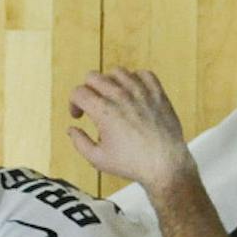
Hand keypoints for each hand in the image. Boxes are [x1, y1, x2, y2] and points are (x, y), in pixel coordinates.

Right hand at [67, 69, 193, 190]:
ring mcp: (141, 92)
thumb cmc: (132, 164)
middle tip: (93, 105)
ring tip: (112, 98)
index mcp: (104, 111)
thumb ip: (80, 142)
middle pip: (93, 77)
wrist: (165, 165)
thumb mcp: (97, 159)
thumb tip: (71, 129)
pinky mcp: (158, 94)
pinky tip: (133, 92)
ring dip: (110, 83)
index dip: (73, 103)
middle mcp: (121, 96)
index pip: (78, 92)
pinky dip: (136, 79)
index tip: (79, 115)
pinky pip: (144, 74)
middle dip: (88, 90)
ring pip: (117, 72)